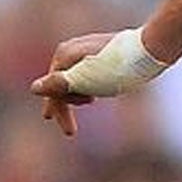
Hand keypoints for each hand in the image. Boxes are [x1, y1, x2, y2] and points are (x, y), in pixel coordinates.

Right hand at [29, 28, 167, 136]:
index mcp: (64, 55)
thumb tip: (34, 88)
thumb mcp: (85, 79)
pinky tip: (96, 92)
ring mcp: (88, 49)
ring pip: (76, 78)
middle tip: (69, 130)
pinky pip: (88, 72)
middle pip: (61, 83)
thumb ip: (59, 84)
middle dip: (65, 105)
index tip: (71, 133)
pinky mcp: (103, 52)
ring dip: (79, 95)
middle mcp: (72, 49)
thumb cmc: (116, 67)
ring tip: (91, 102)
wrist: (148, 49)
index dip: (59, 111)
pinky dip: (89, 85)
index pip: (53, 89)